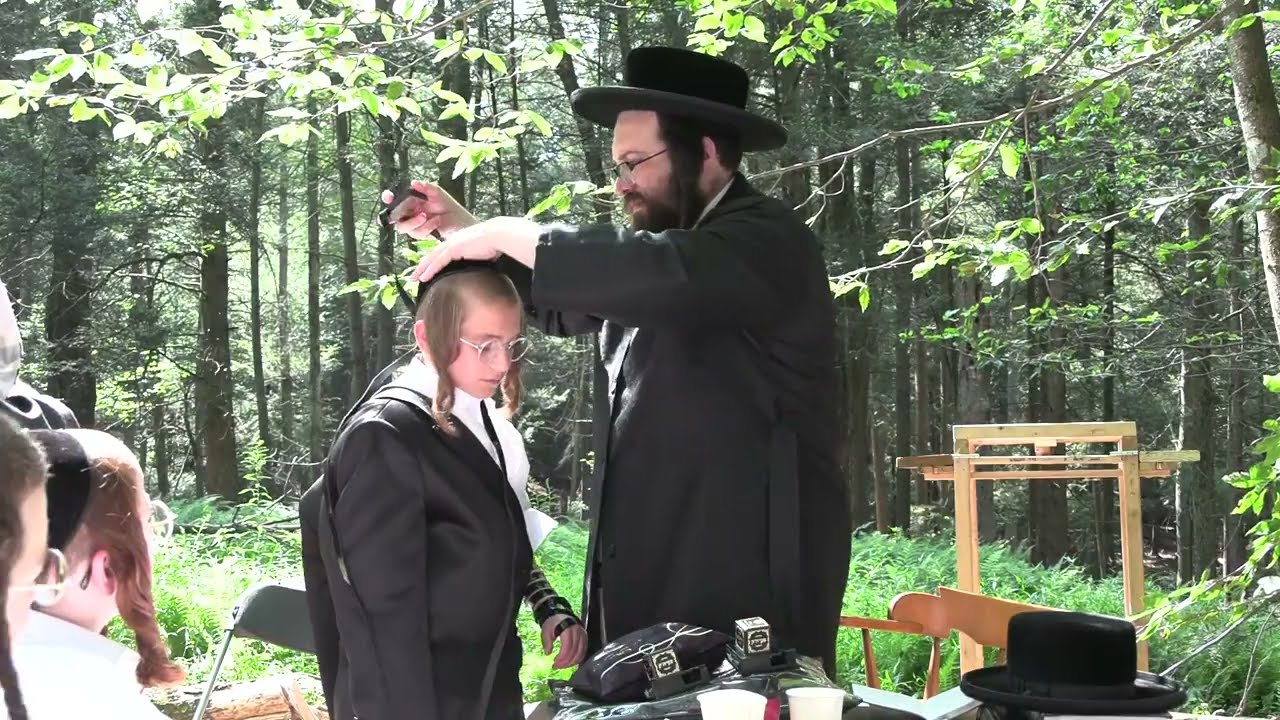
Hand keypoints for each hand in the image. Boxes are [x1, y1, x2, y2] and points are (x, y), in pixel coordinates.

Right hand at [380, 180, 477, 238]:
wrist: (461, 221)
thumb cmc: (448, 205)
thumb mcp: (438, 193)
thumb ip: (426, 187)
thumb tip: (413, 183)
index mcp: (410, 201)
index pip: (394, 200)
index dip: (388, 198)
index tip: (388, 196)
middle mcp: (409, 213)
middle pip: (394, 216)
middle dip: (398, 213)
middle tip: (408, 208)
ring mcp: (414, 225)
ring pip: (402, 227)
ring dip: (412, 221)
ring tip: (425, 215)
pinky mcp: (421, 234)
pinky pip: (416, 233)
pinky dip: (426, 227)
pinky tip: (437, 221)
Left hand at [411, 216, 541, 282]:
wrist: (498, 235)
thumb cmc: (494, 244)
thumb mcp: (481, 253)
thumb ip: (474, 258)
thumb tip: (476, 268)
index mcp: (457, 241)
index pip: (441, 252)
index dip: (432, 261)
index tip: (425, 270)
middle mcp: (452, 241)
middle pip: (432, 255)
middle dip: (421, 265)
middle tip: (413, 275)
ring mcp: (452, 244)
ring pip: (432, 258)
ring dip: (421, 269)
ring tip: (413, 278)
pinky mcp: (454, 249)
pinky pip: (438, 261)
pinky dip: (430, 269)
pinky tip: (424, 277)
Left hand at [542, 615, 587, 669]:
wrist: (561, 615)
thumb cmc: (553, 622)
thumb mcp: (546, 630)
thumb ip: (547, 642)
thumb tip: (548, 653)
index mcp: (567, 629)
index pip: (567, 647)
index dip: (561, 658)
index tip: (555, 664)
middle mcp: (577, 632)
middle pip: (574, 652)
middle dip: (565, 662)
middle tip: (557, 667)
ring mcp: (582, 635)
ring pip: (580, 653)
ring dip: (571, 662)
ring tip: (563, 665)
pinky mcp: (585, 638)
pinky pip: (583, 652)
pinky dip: (577, 659)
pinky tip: (570, 662)